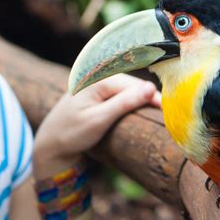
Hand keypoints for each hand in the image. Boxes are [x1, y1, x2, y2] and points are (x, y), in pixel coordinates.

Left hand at [33, 74, 160, 175]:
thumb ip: (124, 103)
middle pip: (131, 85)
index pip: (134, 85)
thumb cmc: (71, 134)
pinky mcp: (96, 93)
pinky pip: (118, 94)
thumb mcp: (98, 120)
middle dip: (148, 98)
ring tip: (157, 112)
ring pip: (126, 89)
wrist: (49, 143)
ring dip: (140, 100)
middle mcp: (96, 76)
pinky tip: (139, 110)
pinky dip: (130, 102)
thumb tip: (150, 88)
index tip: (170, 111)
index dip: (152, 97)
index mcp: (97, 79)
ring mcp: (95, 84)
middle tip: (167, 114)